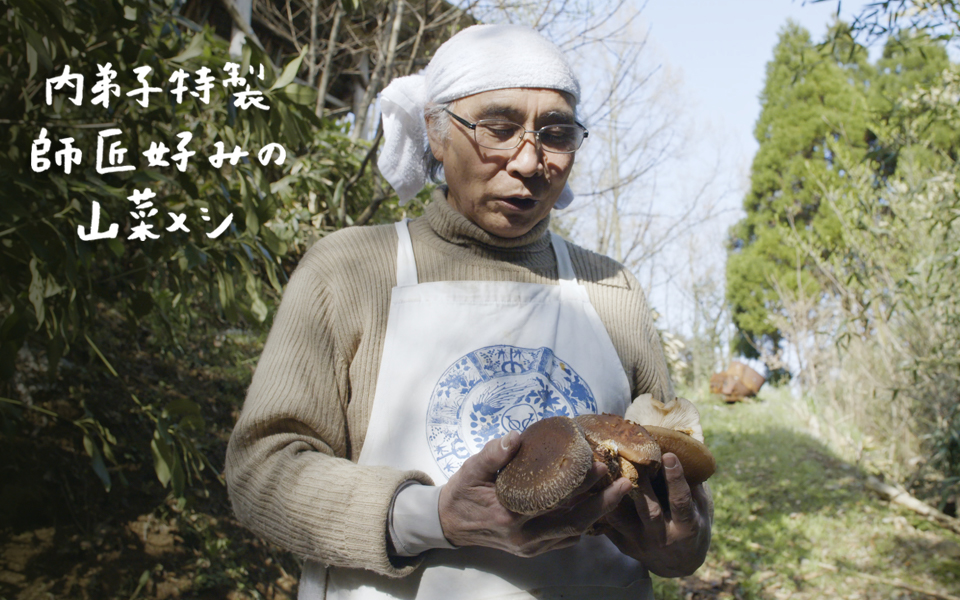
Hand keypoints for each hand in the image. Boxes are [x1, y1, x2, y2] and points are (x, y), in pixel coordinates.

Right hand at [438, 431, 631, 556]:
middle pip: (573, 523)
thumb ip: (493, 454)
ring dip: (598, 514)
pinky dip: (584, 524)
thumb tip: (516, 436)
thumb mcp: (471, 469)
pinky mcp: (533, 550)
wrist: (449, 524)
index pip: (554, 500)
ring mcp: (530, 547)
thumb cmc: (463, 492)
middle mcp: (524, 536)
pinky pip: (565, 540)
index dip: (580, 485)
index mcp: (509, 514)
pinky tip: (596, 506)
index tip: (599, 465)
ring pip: (573, 533)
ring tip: (617, 492)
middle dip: (603, 504)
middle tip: (624, 483)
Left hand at [604, 453, 713, 576]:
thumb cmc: (691, 526)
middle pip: (649, 511)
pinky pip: (608, 526)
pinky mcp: (624, 545)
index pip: (680, 501)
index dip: (675, 479)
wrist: (679, 564)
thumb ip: (693, 485)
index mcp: (686, 527)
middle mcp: (663, 537)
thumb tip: (683, 450)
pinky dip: (598, 507)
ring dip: (611, 494)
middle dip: (640, 485)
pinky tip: (589, 488)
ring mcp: (641, 543)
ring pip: (621, 519)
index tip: (668, 455)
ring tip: (604, 470)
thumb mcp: (701, 509)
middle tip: (630, 458)